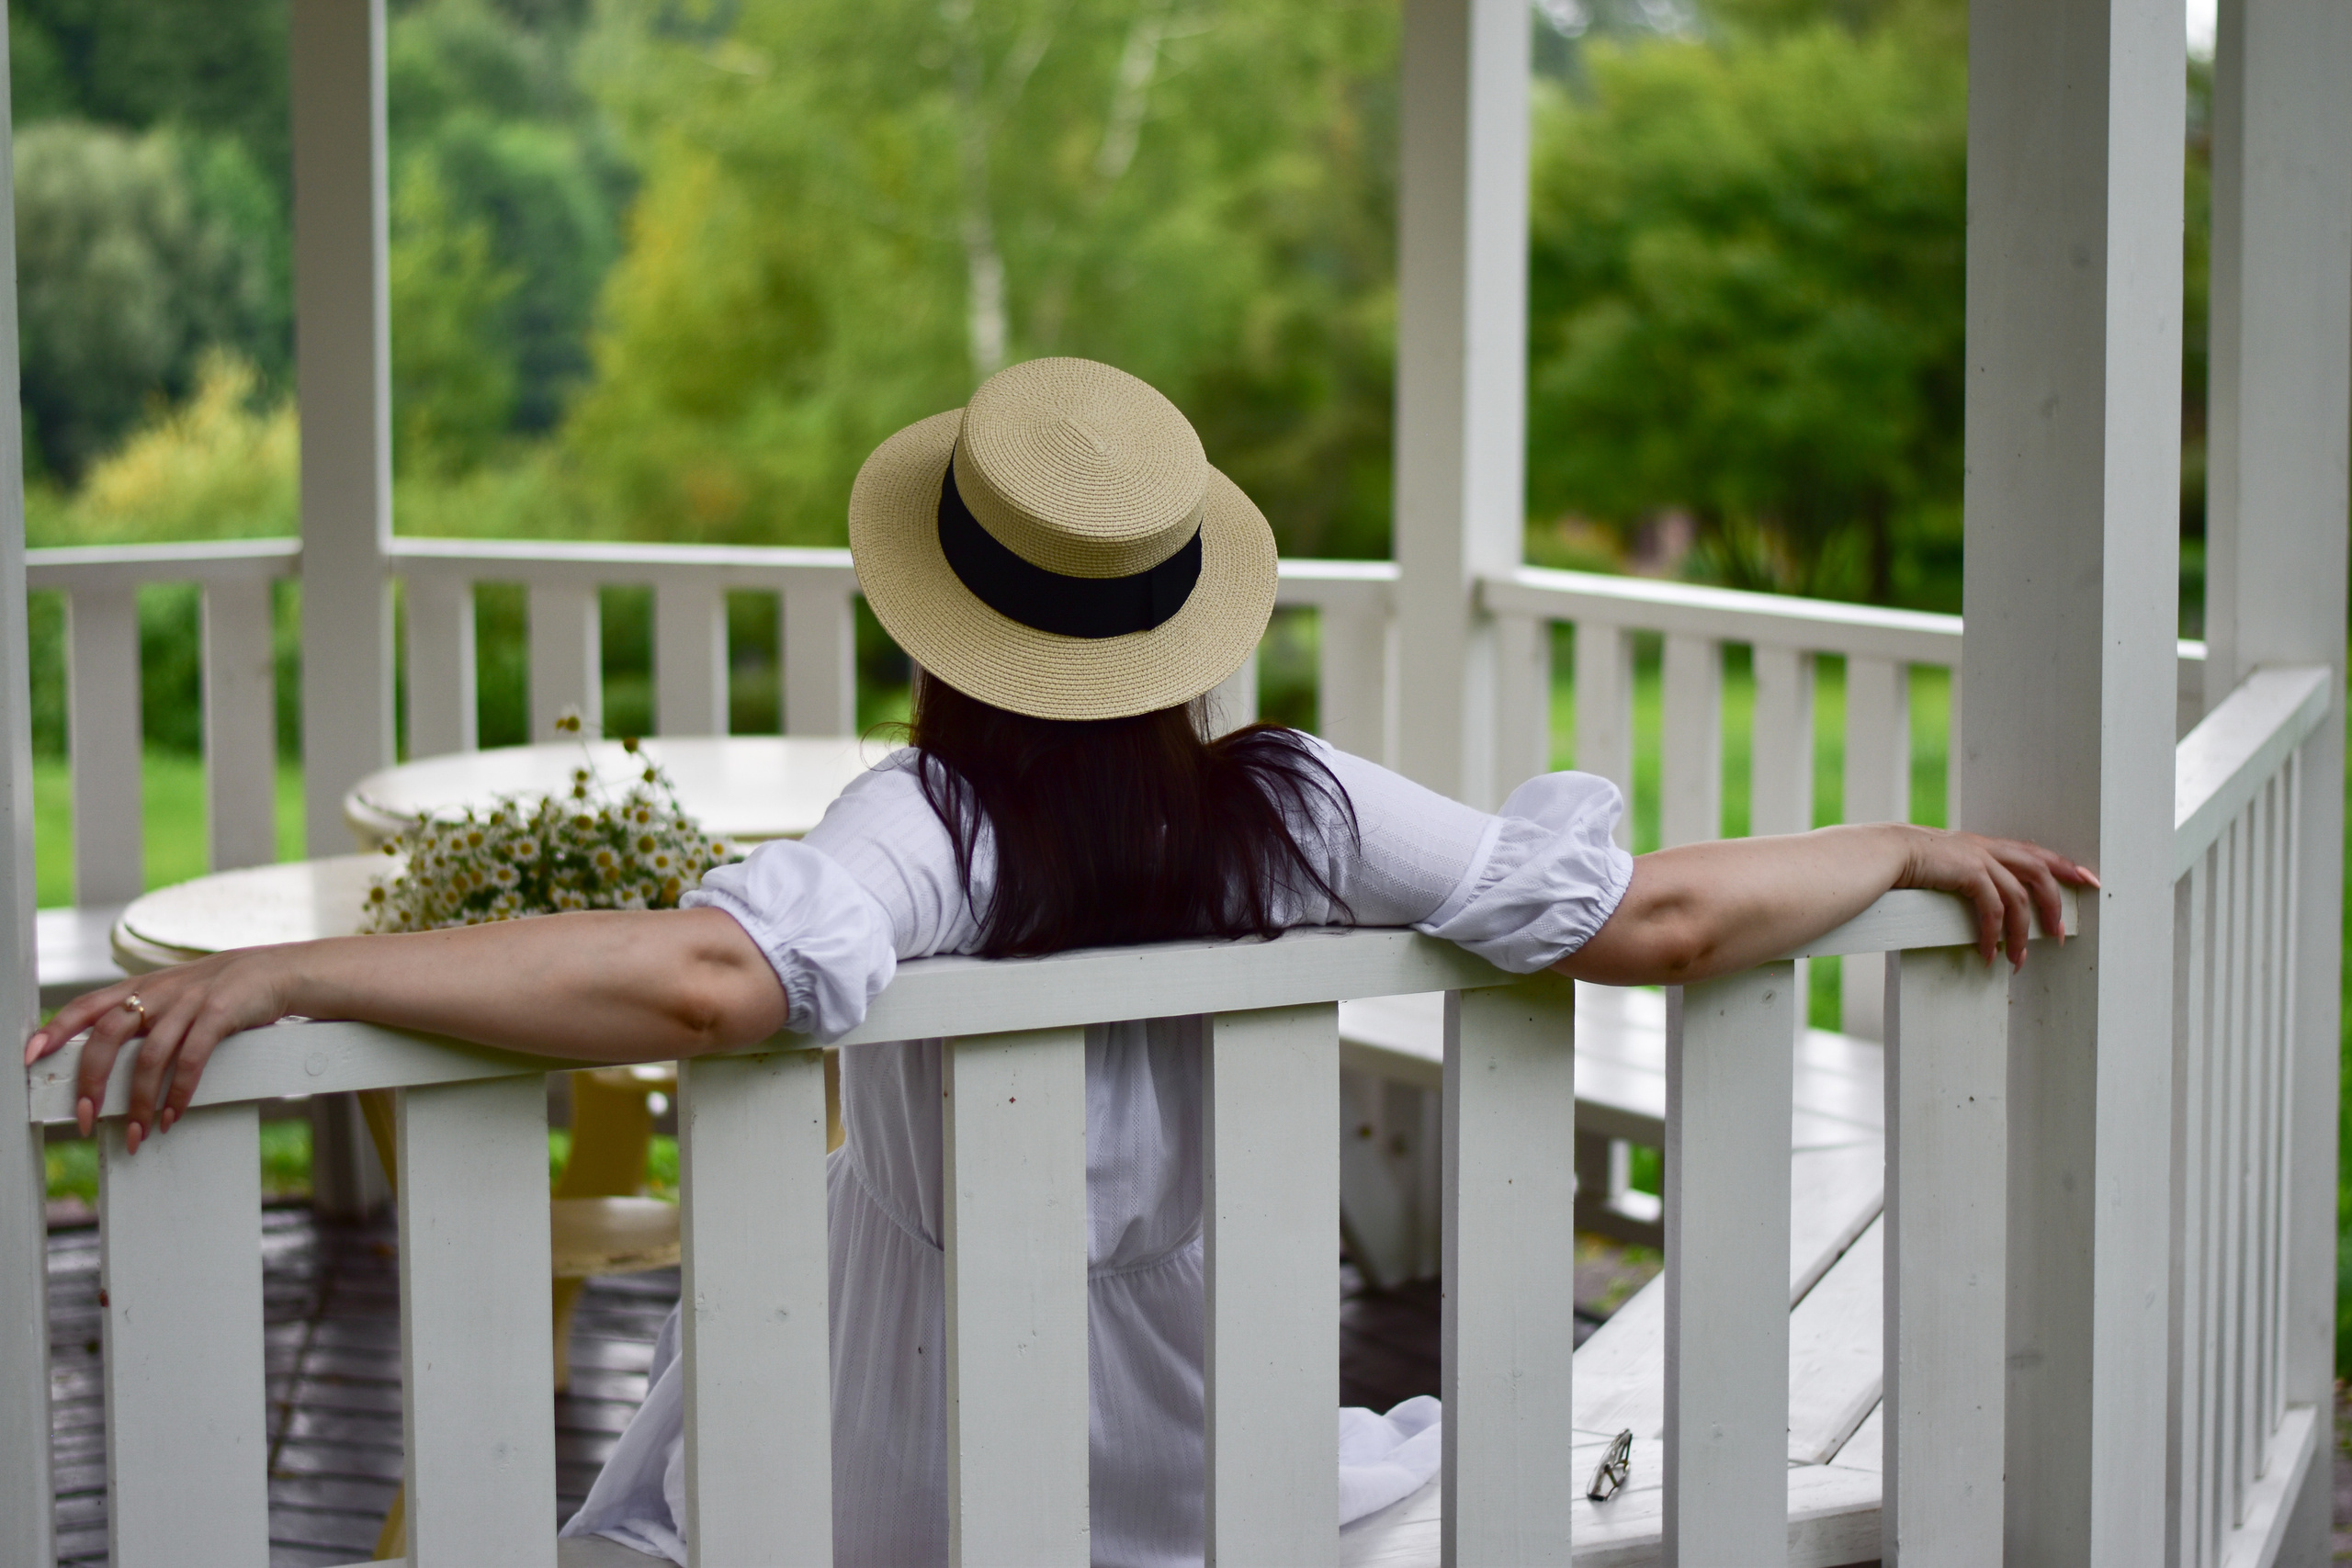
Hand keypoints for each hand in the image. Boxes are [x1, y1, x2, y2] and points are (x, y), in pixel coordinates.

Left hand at [25, 947, 299, 1150]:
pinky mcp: (220, 1013)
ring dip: (140, 1101)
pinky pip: (190, 1059)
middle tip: (86, 1119)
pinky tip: (174, 1114)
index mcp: (143, 986)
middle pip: (108, 1035)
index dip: (55, 1028)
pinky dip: (179, 1092)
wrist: (282, 972)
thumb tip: (106, 1054)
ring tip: (139, 1132)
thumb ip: (144, 1014)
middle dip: (92, 1082)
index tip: (29, 1056)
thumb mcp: (179, 993)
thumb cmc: (226, 990)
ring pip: (149, 1056)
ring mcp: (189, 1002)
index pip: (87, 1005)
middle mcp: (160, 991)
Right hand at [1892, 826, 2097, 969]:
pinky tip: (1987, 953)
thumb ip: (1963, 874)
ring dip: (2022, 932)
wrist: (1882, 853)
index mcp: (1985, 845)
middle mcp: (1987, 847)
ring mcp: (1979, 857)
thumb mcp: (1943, 865)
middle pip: (2039, 871)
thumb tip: (1977, 897)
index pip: (2036, 852)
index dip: (2065, 865)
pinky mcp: (1968, 872)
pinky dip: (1993, 933)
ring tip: (2019, 959)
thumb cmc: (1905, 862)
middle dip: (2056, 903)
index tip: (2089, 880)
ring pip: (2019, 897)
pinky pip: (1992, 908)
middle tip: (2060, 935)